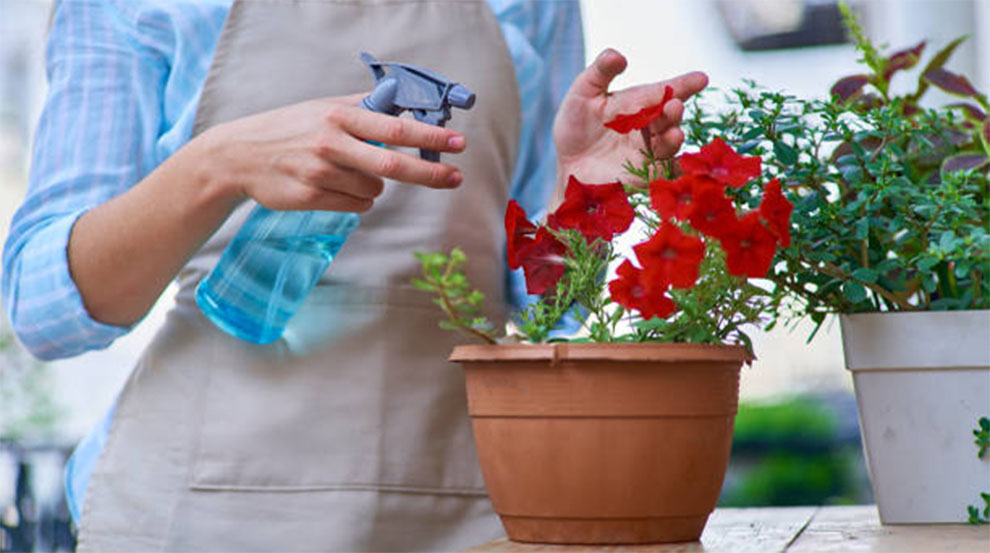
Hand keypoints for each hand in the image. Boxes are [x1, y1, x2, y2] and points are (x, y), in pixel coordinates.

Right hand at [195, 94, 466, 212]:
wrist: (239, 155)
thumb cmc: (289, 128)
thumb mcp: (324, 108)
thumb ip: (363, 106)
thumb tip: (403, 101)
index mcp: (339, 117)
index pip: (395, 127)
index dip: (430, 136)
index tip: (459, 143)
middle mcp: (331, 143)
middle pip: (393, 165)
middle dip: (430, 173)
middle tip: (455, 178)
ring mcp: (320, 172)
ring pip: (374, 190)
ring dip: (373, 186)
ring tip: (346, 173)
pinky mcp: (311, 197)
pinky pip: (356, 205)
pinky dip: (356, 199)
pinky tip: (334, 187)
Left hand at [552, 49, 707, 193]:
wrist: (566, 165)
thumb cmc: (576, 127)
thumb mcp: (583, 93)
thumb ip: (600, 72)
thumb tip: (618, 56)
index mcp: (638, 104)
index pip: (663, 91)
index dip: (683, 84)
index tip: (701, 79)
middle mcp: (648, 127)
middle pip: (668, 118)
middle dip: (675, 111)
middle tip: (675, 105)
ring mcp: (647, 152)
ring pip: (668, 145)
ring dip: (673, 138)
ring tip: (673, 133)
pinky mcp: (643, 176)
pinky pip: (661, 174)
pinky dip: (672, 171)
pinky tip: (677, 166)